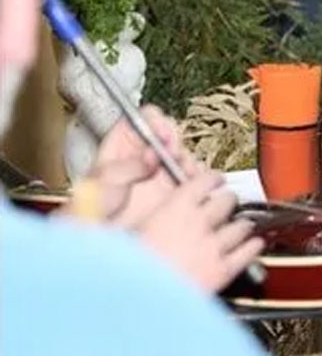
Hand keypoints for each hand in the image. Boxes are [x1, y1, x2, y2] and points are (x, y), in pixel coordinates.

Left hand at [62, 106, 202, 228]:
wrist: (102, 236)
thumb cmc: (91, 208)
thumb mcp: (105, 180)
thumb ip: (130, 165)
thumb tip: (151, 155)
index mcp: (122, 144)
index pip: (142, 119)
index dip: (154, 121)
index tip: (161, 132)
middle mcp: (144, 154)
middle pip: (168, 133)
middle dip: (174, 141)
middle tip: (173, 152)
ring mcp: (160, 171)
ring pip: (183, 154)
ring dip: (186, 160)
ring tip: (182, 170)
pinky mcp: (174, 188)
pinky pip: (192, 176)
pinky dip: (196, 178)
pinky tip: (189, 183)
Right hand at [137, 170, 263, 292]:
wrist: (137, 303)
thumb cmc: (127, 269)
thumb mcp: (129, 233)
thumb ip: (150, 219)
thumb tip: (155, 215)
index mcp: (174, 208)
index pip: (205, 181)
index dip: (213, 179)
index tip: (215, 180)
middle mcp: (199, 222)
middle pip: (227, 201)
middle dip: (227, 202)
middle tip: (225, 204)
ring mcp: (214, 246)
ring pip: (241, 226)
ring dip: (242, 224)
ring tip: (240, 225)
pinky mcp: (223, 270)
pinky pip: (248, 252)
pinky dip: (253, 247)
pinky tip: (254, 245)